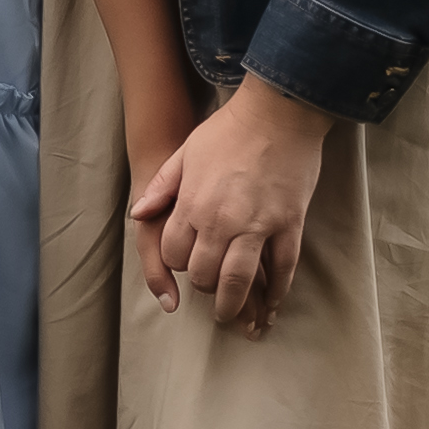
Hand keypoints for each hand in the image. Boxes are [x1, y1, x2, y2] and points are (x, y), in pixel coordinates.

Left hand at [130, 76, 327, 333]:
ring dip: (234, 305)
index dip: (178, 263)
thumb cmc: (230, 129)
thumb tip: (139, 213)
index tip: (186, 263)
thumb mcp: (186, 152)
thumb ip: (162, 186)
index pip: (175, 254)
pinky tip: (273, 304)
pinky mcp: (289, 225)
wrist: (278, 112)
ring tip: (233, 316)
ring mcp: (257, 226)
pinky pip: (282, 269)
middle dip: (204, 287)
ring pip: (239, 282)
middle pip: (204, 274)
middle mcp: (221, 222)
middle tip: (210, 292)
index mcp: (192, 205)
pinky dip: (277, 292)